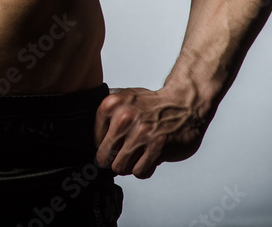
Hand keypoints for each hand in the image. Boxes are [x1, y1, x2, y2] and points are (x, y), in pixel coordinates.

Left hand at [93, 85, 208, 178]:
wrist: (184, 103)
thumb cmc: (152, 105)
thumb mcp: (123, 100)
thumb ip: (106, 117)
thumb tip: (87, 142)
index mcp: (111, 104)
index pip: (94, 141)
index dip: (104, 147)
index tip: (115, 144)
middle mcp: (124, 118)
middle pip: (104, 157)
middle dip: (114, 160)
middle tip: (126, 153)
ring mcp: (141, 133)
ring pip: (120, 167)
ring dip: (129, 165)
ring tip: (138, 154)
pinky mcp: (157, 146)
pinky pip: (139, 172)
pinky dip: (144, 168)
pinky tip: (150, 156)